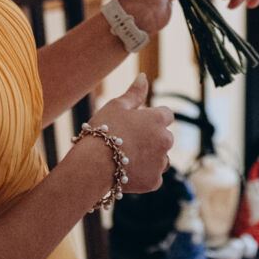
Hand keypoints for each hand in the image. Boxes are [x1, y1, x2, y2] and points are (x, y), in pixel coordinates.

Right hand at [82, 74, 173, 194]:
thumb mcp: (116, 106)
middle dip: (152, 139)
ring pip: (162, 159)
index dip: (151, 118)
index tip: (136, 124)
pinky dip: (144, 175)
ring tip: (127, 158)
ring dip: (151, 158)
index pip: (166, 115)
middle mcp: (165, 140)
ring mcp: (160, 162)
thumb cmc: (102, 131)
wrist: (92, 165)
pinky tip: (127, 172)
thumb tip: (144, 76)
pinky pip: (154, 176)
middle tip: (127, 143)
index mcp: (158, 120)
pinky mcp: (154, 181)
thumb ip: (134, 93)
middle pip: (164, 137)